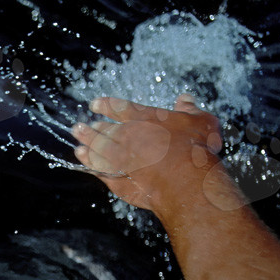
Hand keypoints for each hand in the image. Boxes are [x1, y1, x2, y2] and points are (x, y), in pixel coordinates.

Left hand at [72, 94, 235, 220]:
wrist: (184, 180)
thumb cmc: (195, 149)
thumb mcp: (201, 122)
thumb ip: (190, 109)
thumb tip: (186, 99)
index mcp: (144, 118)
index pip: (120, 108)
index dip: (106, 105)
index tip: (95, 104)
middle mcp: (126, 136)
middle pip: (103, 130)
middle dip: (91, 129)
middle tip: (80, 127)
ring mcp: (118, 158)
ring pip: (96, 149)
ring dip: (86, 145)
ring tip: (78, 143)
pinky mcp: (115, 178)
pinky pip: (96, 170)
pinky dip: (88, 164)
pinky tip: (83, 162)